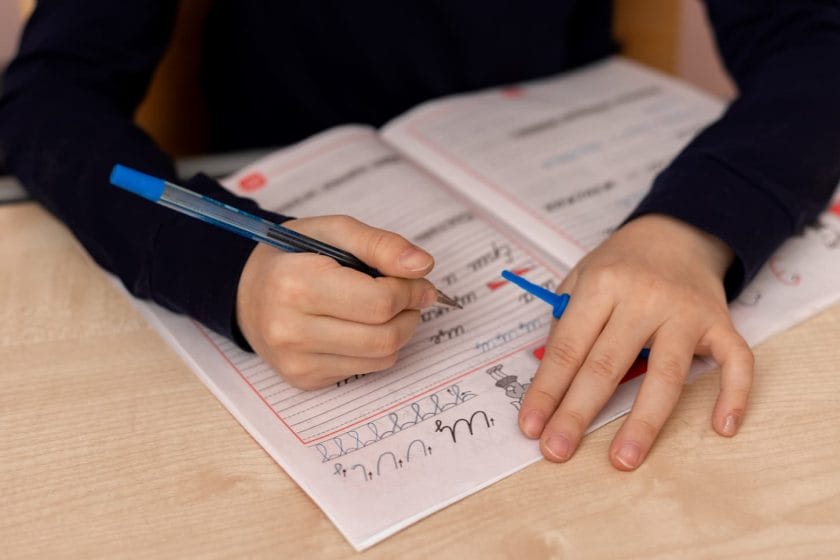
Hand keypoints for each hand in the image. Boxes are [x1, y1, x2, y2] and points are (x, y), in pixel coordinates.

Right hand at [236, 215, 437, 389]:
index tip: (416, 278)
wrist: (247, 292)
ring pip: (381, 357)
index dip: (410, 289)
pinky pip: (366, 370)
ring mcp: (296, 361)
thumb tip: (422, 266)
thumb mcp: (333, 231)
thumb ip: (380, 244)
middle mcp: (291, 330)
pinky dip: (377, 348)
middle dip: (410, 312)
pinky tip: (362, 326)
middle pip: (384, 336)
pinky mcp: (304, 380)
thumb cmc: (293, 256)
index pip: (380, 302)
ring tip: (388, 308)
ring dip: (399, 331)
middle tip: (412, 294)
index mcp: (296, 285)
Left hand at [518, 214, 753, 469]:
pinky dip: (734, 394)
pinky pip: (735, 361)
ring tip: (623, 459)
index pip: (567, 348)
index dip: (546, 390)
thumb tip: (549, 382)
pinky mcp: (720, 322)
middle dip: (577, 413)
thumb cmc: (620, 265)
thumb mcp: (579, 277)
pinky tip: (722, 428)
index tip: (531, 427)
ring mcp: (685, 312)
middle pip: (606, 365)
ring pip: (666, 374)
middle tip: (557, 451)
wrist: (675, 233)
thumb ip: (564, 323)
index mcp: (602, 285)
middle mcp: (643, 298)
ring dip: (643, 422)